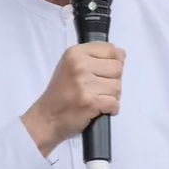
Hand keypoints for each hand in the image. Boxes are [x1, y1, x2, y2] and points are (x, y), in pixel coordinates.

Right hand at [21, 42, 123, 156]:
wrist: (46, 118)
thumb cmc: (60, 93)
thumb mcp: (71, 66)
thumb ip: (95, 58)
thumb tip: (121, 54)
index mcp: (75, 53)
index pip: (110, 49)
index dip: (112, 62)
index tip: (102, 73)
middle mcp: (80, 65)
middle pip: (117, 68)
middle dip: (113, 80)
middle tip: (98, 89)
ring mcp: (85, 84)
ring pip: (117, 86)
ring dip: (112, 96)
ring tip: (97, 99)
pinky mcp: (90, 102)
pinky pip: (114, 103)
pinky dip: (111, 109)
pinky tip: (101, 109)